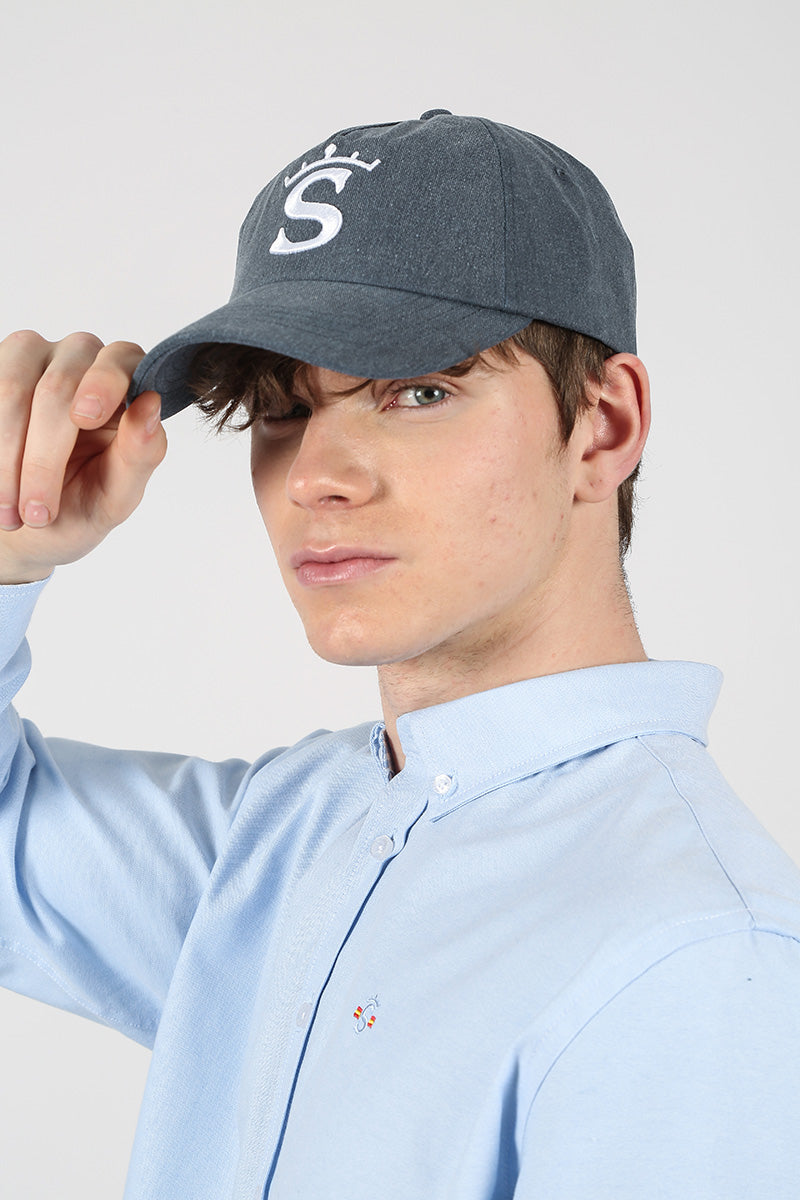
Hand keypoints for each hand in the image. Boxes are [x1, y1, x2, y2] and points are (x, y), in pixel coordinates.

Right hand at [0, 330, 166, 583]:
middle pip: (58, 387)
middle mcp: (80, 357)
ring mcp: (30, 355)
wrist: (26, 519)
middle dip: (43, 459)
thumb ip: (141, 454)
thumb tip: (151, 404)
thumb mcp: (118, 494)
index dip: (103, 385)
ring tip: (11, 515)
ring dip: (7, 457)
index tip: (85, 419)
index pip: (120, 360)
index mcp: (126, 380)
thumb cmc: (84, 502)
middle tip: (38, 515)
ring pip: (12, 389)